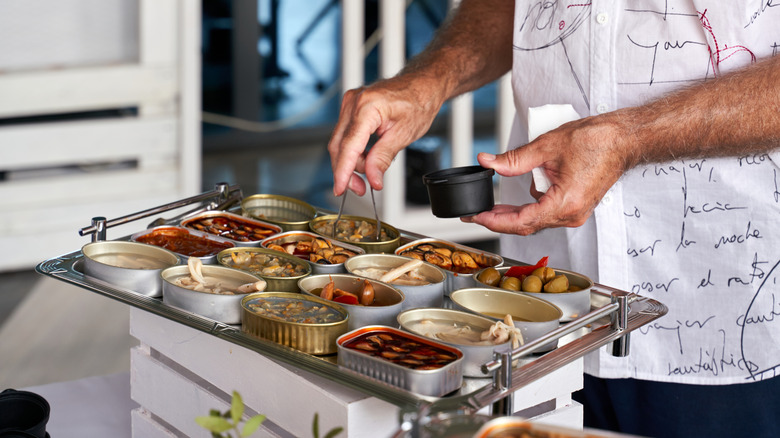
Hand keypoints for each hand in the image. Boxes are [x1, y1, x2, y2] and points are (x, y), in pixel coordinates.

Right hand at [327, 76, 443, 195]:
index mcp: (367, 106)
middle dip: (348, 171)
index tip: (340, 189)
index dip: (342, 171)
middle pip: (339, 146)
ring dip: (353, 162)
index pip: (348, 146)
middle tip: (361, 188)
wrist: (422, 85)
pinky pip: (346, 135)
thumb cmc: (418, 102)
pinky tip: (368, 158)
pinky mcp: (351, 108)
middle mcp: (353, 102)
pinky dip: (355, 151)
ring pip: (340, 143)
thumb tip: (372, 179)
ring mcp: (350, 103)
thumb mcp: (403, 135)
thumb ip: (383, 158)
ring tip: (372, 170)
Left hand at [462, 112, 636, 234]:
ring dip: (513, 213)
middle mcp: (570, 215)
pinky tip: (517, 196)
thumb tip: (489, 162)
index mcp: (564, 204)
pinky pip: (546, 213)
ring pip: (535, 220)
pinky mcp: (575, 207)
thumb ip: (514, 159)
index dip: (494, 221)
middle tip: (475, 213)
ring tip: (492, 204)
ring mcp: (574, 213)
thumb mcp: (547, 147)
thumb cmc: (597, 141)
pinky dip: (529, 207)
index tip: (476, 216)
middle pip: (526, 225)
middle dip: (499, 219)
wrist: (624, 139)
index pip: (521, 222)